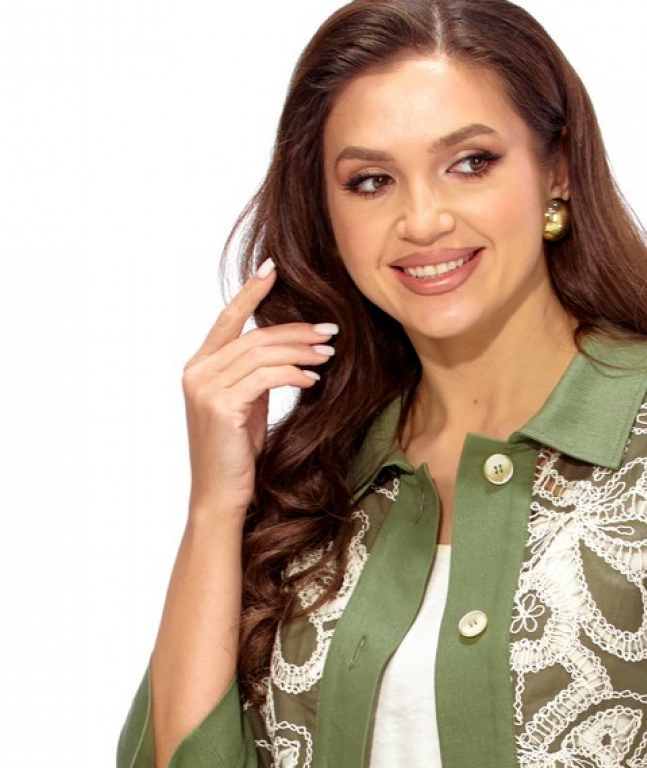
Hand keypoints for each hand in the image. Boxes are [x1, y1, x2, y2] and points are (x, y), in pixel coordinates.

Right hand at [180, 260, 337, 516]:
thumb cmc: (235, 456)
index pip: (227, 319)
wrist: (220, 496)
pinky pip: (265, 377)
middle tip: (329, 330)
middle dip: (294, 330)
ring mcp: (206, 387)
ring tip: (329, 353)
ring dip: (300, 350)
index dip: (249, 292)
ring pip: (261, 353)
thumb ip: (253, 378)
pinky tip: (313, 377)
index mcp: (199, 367)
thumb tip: (282, 354)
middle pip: (252, 335)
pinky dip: (293, 373)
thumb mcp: (244, 408)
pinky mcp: (221, 405)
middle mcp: (197, 371)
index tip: (273, 271)